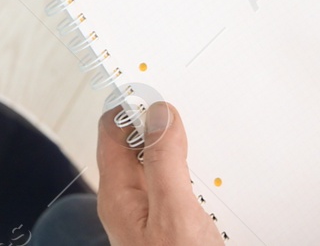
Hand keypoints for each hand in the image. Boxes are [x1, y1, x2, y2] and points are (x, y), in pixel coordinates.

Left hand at [97, 103, 222, 245]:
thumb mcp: (174, 213)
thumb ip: (164, 163)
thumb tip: (159, 115)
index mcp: (118, 196)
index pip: (111, 131)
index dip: (131, 107)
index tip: (158, 92)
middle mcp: (128, 204)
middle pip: (135, 146)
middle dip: (158, 125)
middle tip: (186, 110)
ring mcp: (148, 217)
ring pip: (157, 167)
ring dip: (177, 150)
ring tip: (202, 139)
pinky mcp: (169, 229)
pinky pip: (173, 188)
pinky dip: (188, 174)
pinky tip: (207, 176)